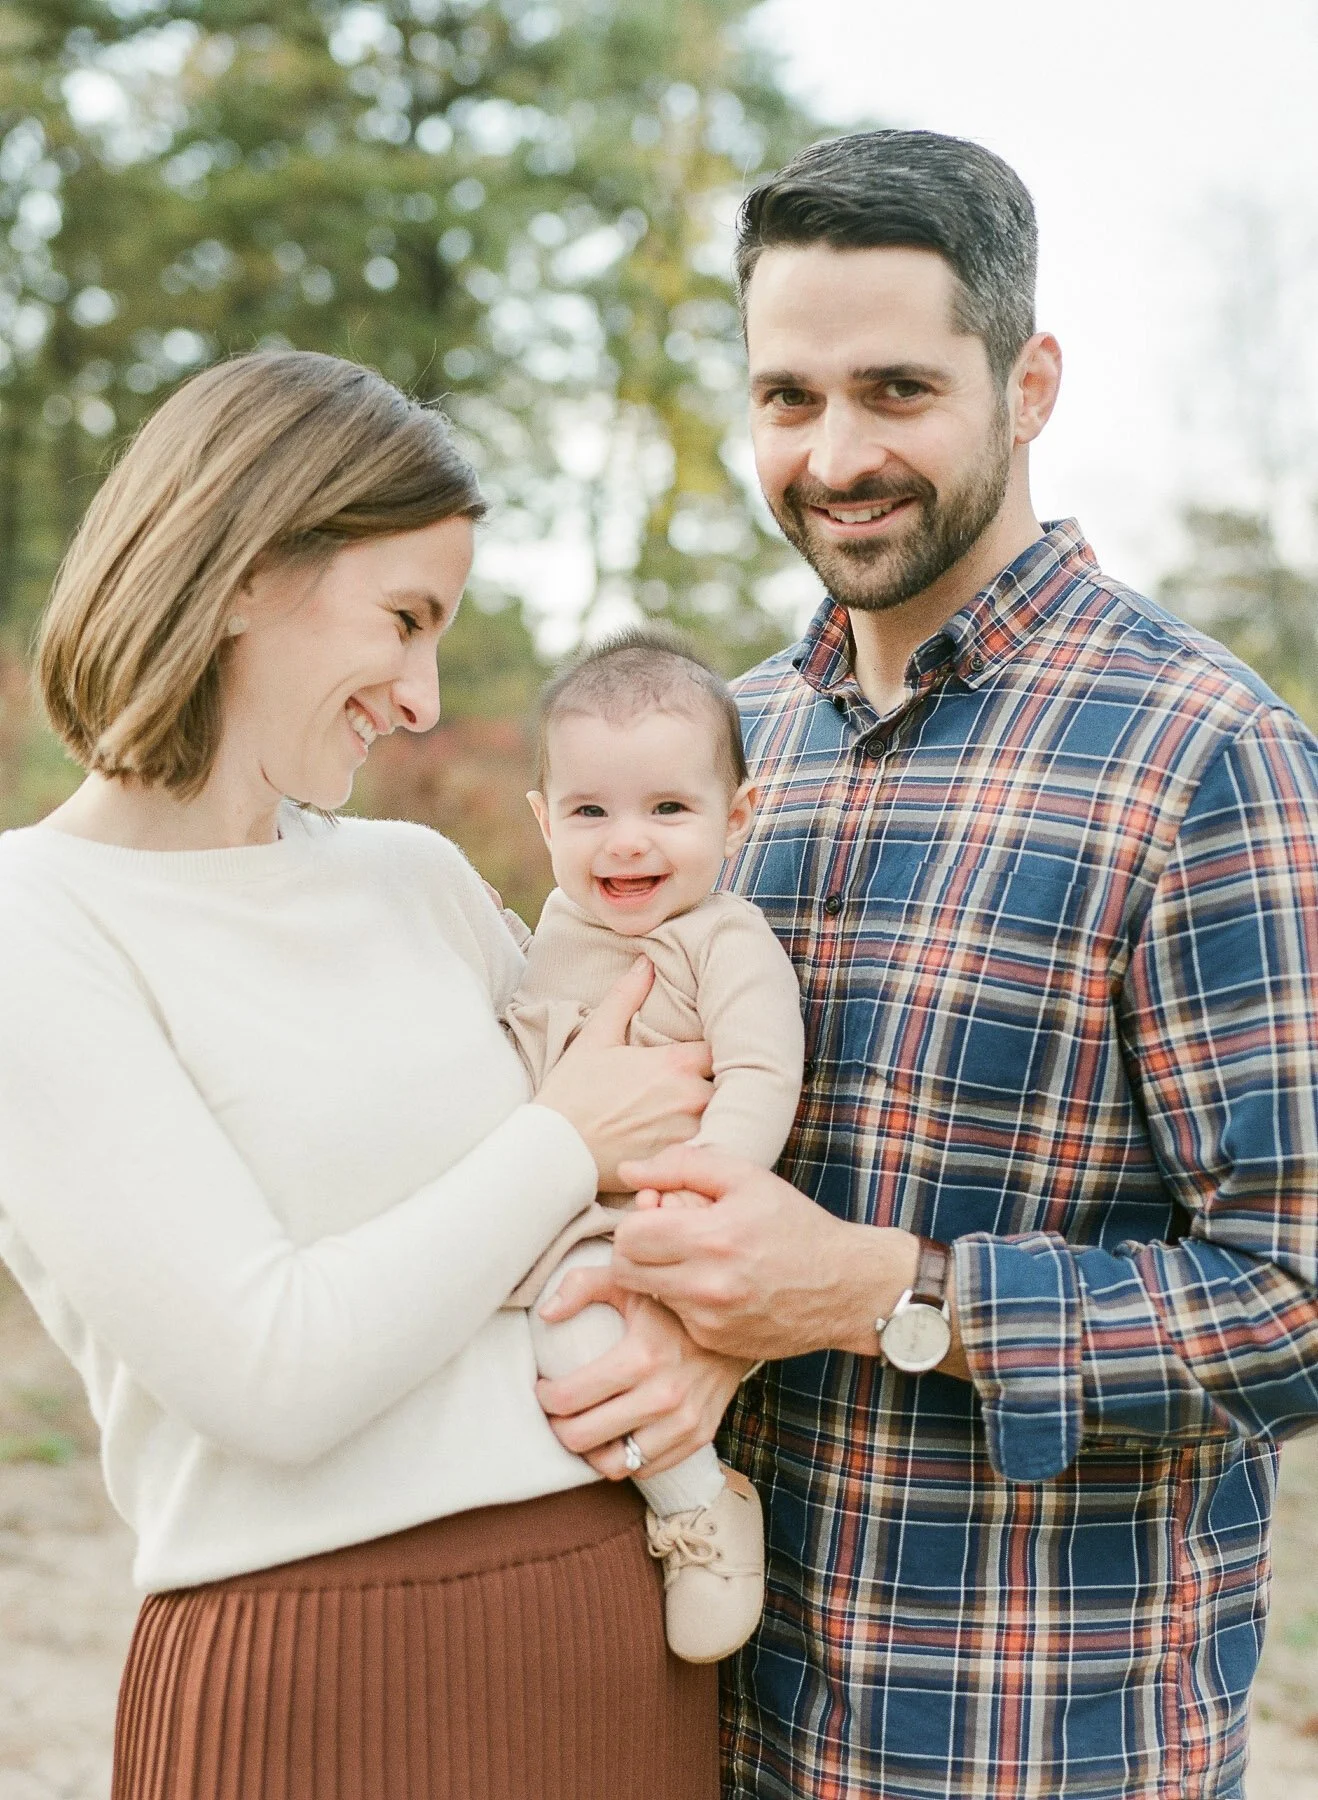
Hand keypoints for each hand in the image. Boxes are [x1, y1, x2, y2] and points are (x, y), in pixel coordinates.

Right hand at [533, 959, 712, 1188]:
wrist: (554, 1151)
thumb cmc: (572, 1094)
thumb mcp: (596, 1038)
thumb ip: (626, 996)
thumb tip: (647, 962)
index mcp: (676, 1064)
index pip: (725, 1047)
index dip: (722, 1046)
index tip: (711, 1048)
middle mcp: (692, 1098)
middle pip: (730, 1084)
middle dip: (720, 1080)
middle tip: (709, 1078)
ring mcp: (690, 1134)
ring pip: (723, 1117)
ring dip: (718, 1111)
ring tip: (699, 1109)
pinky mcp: (682, 1163)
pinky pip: (709, 1147)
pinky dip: (706, 1141)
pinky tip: (690, 1137)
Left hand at [535, 1276, 749, 1478]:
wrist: (735, 1324)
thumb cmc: (672, 1303)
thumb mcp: (629, 1282)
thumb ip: (582, 1285)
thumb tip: (545, 1313)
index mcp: (641, 1356)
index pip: (570, 1397)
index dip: (545, 1397)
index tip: (543, 1387)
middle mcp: (664, 1395)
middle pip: (583, 1437)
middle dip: (558, 1427)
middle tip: (555, 1413)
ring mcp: (684, 1421)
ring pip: (613, 1464)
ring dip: (588, 1451)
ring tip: (582, 1428)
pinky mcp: (699, 1437)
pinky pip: (645, 1469)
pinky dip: (623, 1459)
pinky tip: (614, 1436)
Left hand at [582, 1144, 933, 1363]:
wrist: (846, 1286)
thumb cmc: (794, 1224)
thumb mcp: (745, 1178)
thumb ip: (681, 1166)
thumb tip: (628, 1171)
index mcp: (713, 1237)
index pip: (628, 1236)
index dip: (635, 1220)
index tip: (656, 1214)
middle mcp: (708, 1285)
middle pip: (625, 1270)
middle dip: (634, 1250)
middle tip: (662, 1237)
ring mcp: (711, 1320)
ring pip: (646, 1296)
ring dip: (656, 1276)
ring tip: (690, 1259)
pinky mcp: (716, 1342)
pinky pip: (674, 1319)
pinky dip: (682, 1302)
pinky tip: (711, 1286)